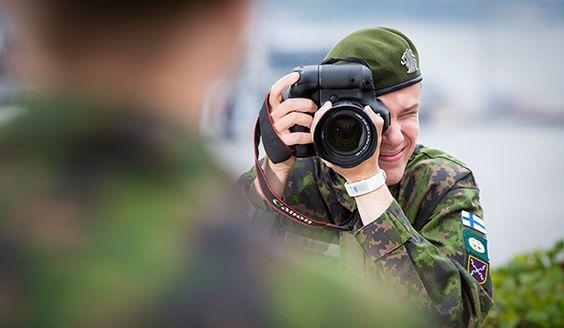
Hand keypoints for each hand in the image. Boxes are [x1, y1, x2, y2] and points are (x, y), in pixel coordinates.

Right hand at [254, 72, 317, 198]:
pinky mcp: (281, 142)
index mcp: (272, 109)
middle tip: (314, 108)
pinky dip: (308, 136)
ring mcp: (275, 130)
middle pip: (289, 104)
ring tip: (313, 124)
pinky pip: (297, 135)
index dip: (285, 82)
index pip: (274, 91)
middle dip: (306, 104)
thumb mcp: (284, 120)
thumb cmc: (285, 136)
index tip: (296, 76)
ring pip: (295, 118)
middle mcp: (272, 117)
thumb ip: (291, 109)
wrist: (278, 160)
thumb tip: (311, 99)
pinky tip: (311, 138)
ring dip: (308, 120)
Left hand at [311, 102, 384, 182]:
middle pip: (315, 129)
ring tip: (326, 110)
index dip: (320, 114)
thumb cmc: (368, 162)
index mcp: (332, 150)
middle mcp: (326, 152)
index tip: (327, 105)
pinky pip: (322, 137)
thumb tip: (369, 109)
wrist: (365, 176)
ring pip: (317, 133)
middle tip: (327, 105)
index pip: (318, 129)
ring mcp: (326, 152)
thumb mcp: (375, 140)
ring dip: (320, 120)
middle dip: (319, 114)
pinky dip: (323, 127)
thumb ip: (375, 123)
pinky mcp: (328, 151)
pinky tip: (328, 120)